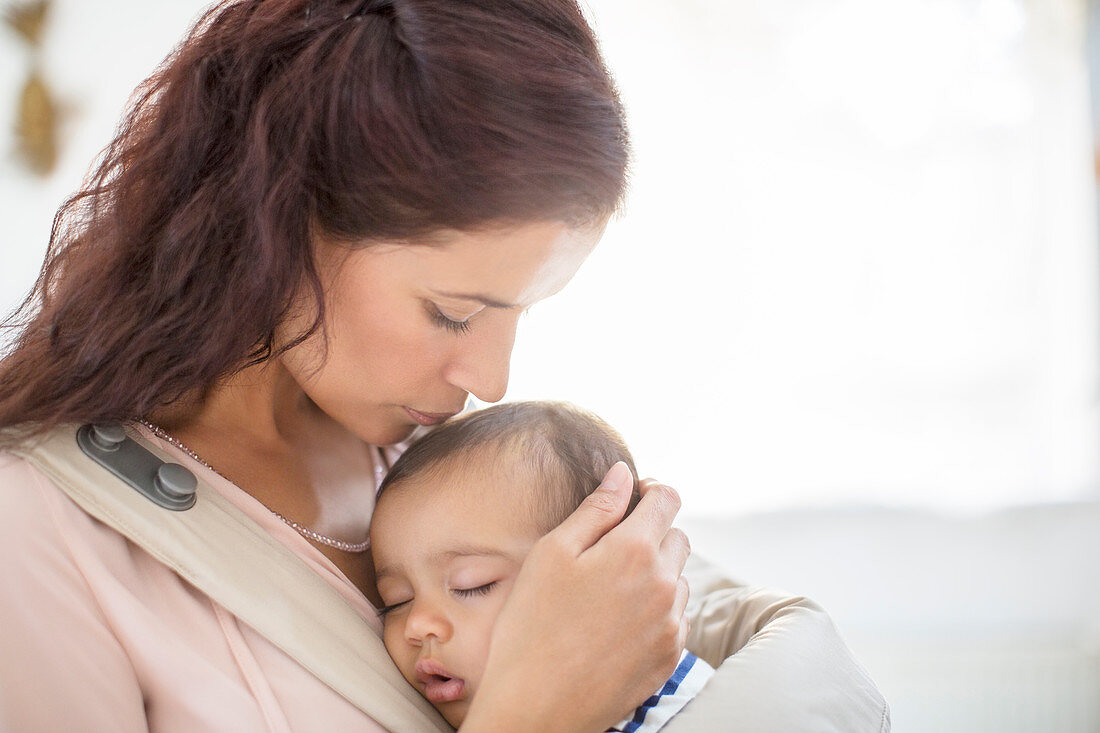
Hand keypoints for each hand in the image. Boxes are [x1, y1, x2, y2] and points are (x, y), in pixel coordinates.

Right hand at [461, 462, 690, 732]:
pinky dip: (656, 610)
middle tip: (609, 548)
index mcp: (636, 550)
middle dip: (651, 531)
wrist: (536, 707)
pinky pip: (675, 617)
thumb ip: (596, 508)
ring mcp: (672, 624)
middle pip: (676, 536)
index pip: (667, 499)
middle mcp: (665, 585)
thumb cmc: (532, 625)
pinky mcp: (670, 657)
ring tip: (608, 592)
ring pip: (677, 578)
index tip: (631, 497)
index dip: (650, 490)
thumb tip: (623, 474)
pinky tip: (616, 622)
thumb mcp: (552, 553)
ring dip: (655, 572)